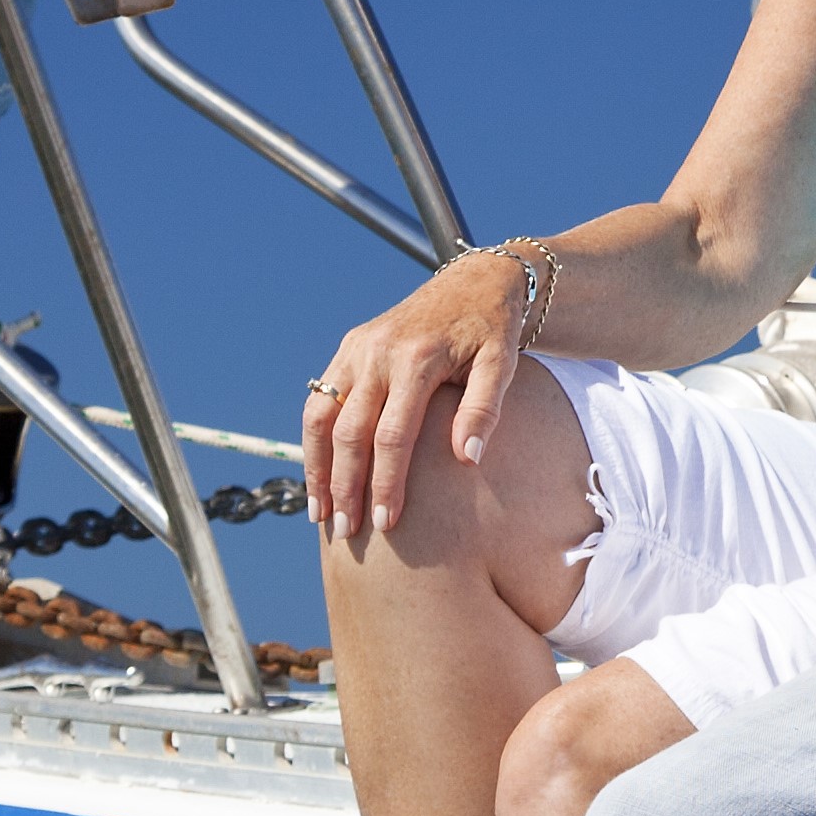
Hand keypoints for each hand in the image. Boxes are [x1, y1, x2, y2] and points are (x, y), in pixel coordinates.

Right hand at [304, 249, 538, 547]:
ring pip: (320, 417)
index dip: (387, 483)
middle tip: (349, 532)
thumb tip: (467, 460)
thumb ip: (484, 410)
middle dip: (345, 486)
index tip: (387, 524)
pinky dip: (314, 442)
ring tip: (320, 514)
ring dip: (316, 468)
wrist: (474, 283)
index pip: (392, 435)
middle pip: (349, 432)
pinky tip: (318, 476)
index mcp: (415, 359)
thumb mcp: (502, 365)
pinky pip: (319, 401)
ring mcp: (356, 349)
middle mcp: (377, 352)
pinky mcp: (348, 349)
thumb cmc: (492, 332)